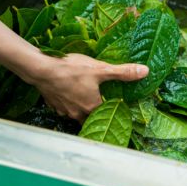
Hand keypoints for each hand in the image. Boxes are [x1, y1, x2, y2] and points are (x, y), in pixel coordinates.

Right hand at [19, 53, 148, 121]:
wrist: (40, 69)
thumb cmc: (71, 69)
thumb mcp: (100, 69)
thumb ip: (123, 72)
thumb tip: (145, 72)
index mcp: (92, 107)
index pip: (107, 115)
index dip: (113, 110)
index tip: (117, 105)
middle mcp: (78, 114)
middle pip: (92, 117)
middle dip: (98, 111)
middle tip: (103, 101)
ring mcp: (64, 111)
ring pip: (77, 113)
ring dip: (82, 107)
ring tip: (86, 95)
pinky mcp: (53, 105)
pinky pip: (65, 108)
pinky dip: (69, 102)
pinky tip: (70, 92)